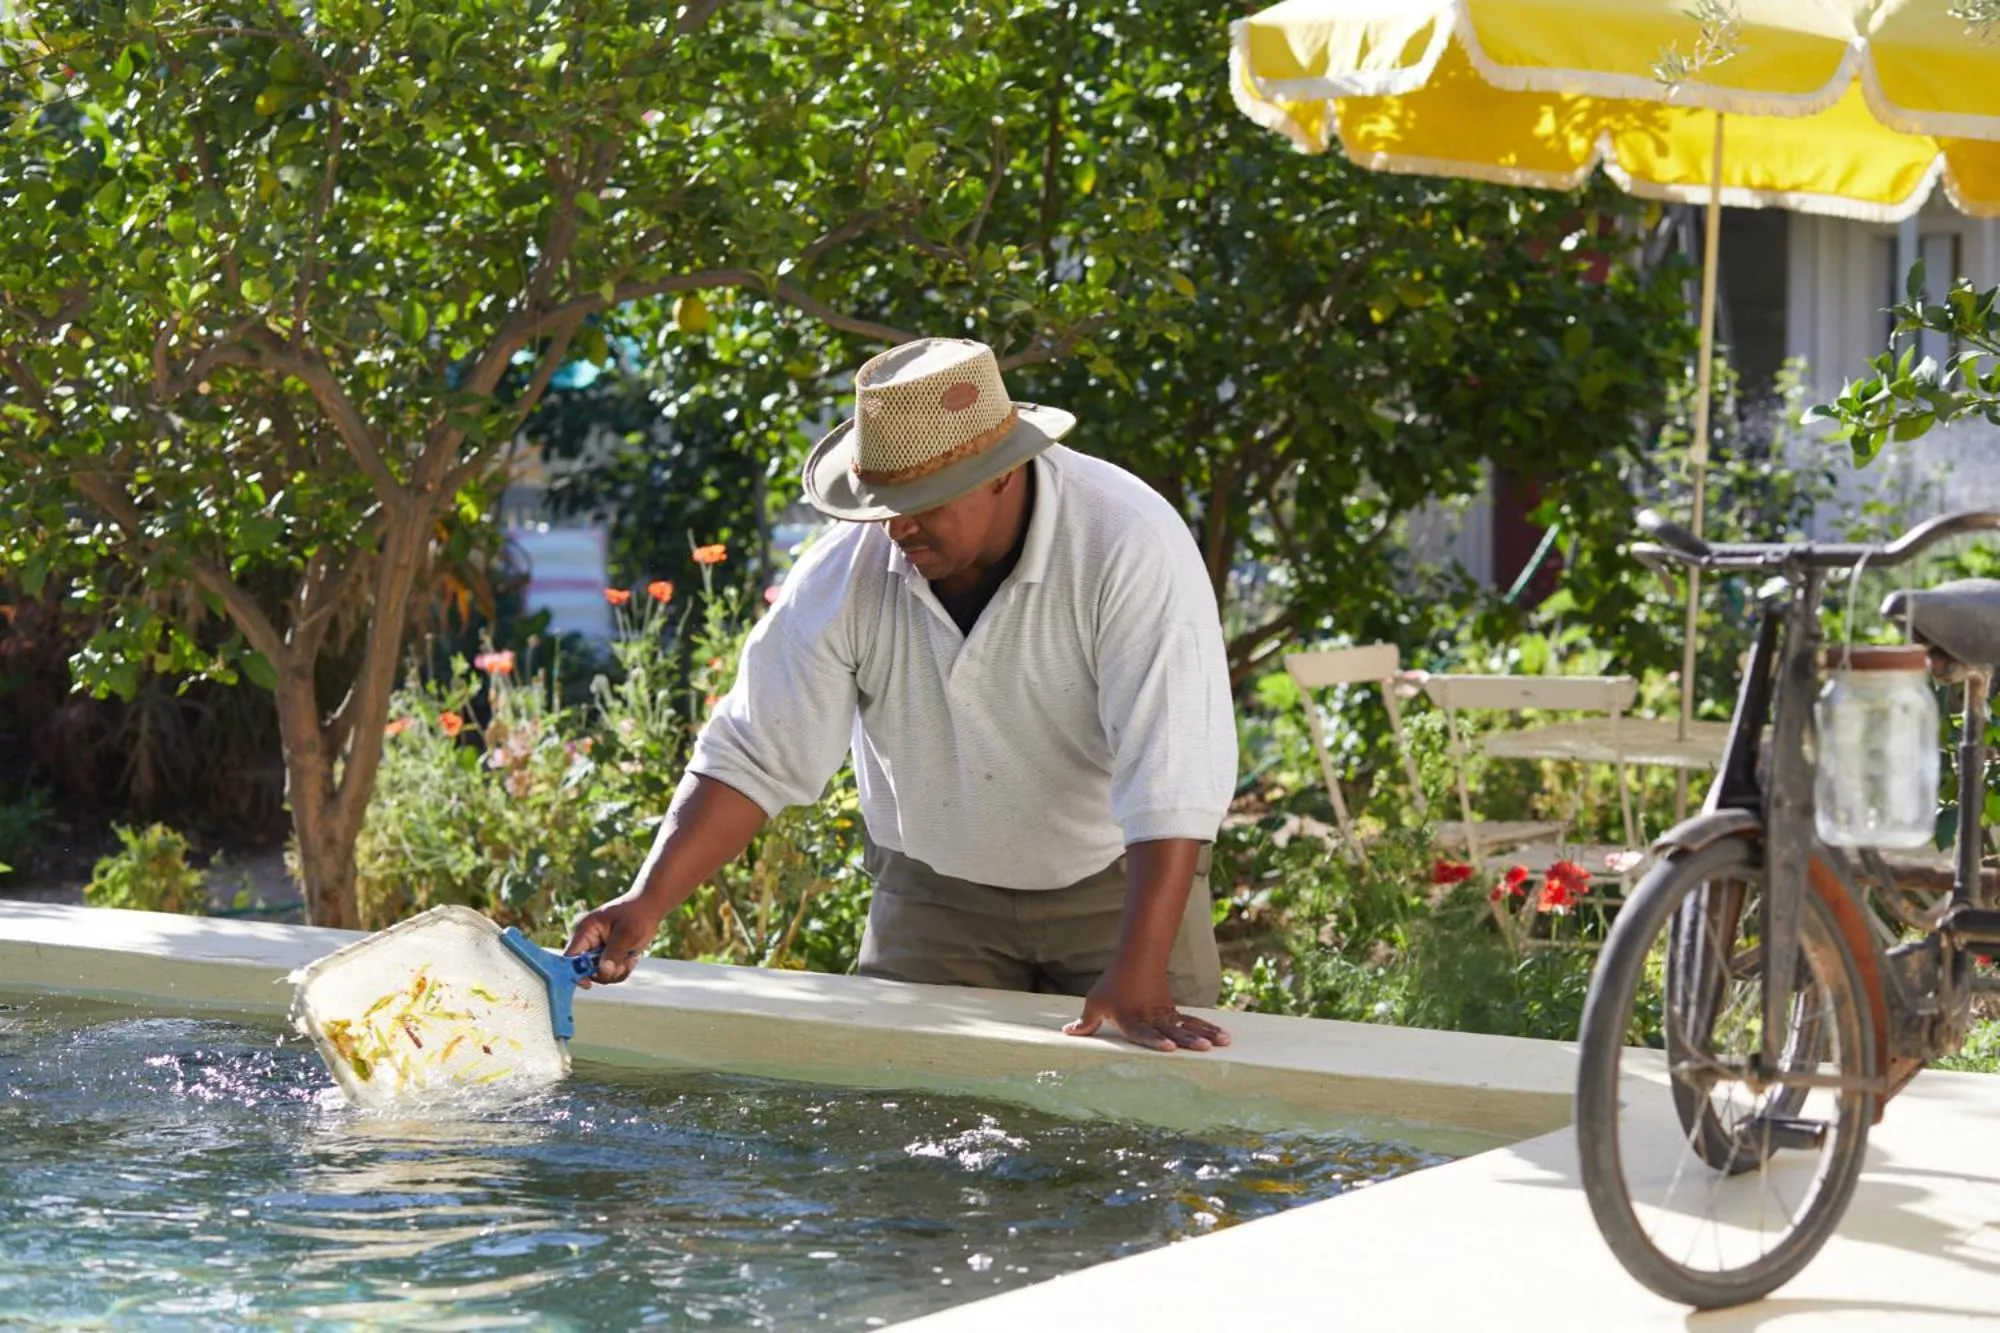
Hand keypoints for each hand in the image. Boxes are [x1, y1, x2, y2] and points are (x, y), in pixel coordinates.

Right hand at [563, 893, 661, 986]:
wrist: (649, 908)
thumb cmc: (637, 915)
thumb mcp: (627, 933)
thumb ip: (614, 952)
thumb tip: (603, 971)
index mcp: (586, 931)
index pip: (570, 956)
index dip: (574, 972)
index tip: (588, 984)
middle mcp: (589, 942)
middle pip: (585, 970)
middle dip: (604, 972)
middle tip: (621, 965)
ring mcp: (598, 950)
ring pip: (600, 974)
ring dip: (616, 972)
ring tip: (630, 958)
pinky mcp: (609, 957)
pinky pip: (611, 973)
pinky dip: (622, 970)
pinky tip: (632, 958)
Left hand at [1063, 965, 1231, 1052]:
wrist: (1135, 961)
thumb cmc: (1112, 985)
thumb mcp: (1095, 1003)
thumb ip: (1085, 1023)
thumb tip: (1068, 1033)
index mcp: (1131, 1020)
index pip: (1144, 1033)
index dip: (1156, 1041)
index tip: (1169, 1048)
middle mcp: (1151, 1019)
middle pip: (1172, 1031)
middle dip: (1189, 1040)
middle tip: (1204, 1048)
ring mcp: (1165, 1016)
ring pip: (1187, 1026)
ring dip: (1205, 1034)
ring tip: (1222, 1043)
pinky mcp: (1174, 1013)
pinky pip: (1193, 1022)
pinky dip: (1209, 1028)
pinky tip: (1224, 1037)